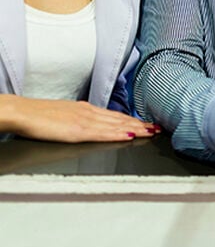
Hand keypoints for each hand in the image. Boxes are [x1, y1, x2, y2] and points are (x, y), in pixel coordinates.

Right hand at [0, 95, 161, 142]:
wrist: (24, 112)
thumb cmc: (40, 115)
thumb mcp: (66, 115)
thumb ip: (81, 119)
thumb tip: (91, 125)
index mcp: (87, 110)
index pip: (116, 116)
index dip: (134, 120)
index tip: (148, 123)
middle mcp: (90, 113)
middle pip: (121, 120)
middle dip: (141, 124)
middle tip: (159, 127)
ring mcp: (86, 121)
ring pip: (117, 125)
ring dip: (137, 128)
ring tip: (152, 132)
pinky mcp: (78, 130)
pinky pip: (103, 133)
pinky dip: (118, 134)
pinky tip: (130, 136)